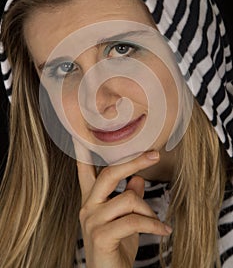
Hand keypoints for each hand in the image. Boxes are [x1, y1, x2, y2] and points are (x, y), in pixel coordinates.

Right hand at [75, 146, 171, 267]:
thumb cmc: (117, 248)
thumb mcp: (126, 220)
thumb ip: (129, 198)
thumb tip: (138, 178)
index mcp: (92, 200)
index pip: (85, 172)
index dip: (82, 153)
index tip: (80, 135)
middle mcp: (88, 206)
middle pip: (110, 174)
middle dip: (134, 162)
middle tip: (155, 155)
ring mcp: (92, 220)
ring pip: (128, 199)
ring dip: (149, 210)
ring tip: (159, 223)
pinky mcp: (100, 235)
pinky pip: (133, 220)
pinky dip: (153, 224)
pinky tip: (164, 230)